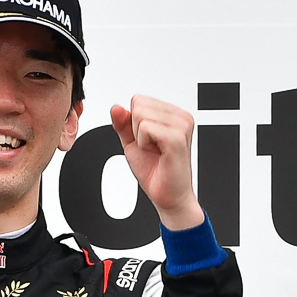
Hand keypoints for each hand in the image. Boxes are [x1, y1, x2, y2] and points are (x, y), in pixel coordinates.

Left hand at [110, 95, 205, 230]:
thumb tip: (116, 107)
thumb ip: (123, 123)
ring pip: (140, 115)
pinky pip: (145, 127)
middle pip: (138, 105)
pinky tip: (157, 153)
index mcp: (173, 114)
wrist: (169, 196)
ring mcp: (181, 126)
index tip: (147, 141)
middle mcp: (181, 117)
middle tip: (151, 147)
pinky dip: (143, 143)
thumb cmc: (156, 171)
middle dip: (136, 129)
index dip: (134, 123)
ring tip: (155, 151)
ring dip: (140, 138)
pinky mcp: (177, 138)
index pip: (139, 100)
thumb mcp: (132, 143)